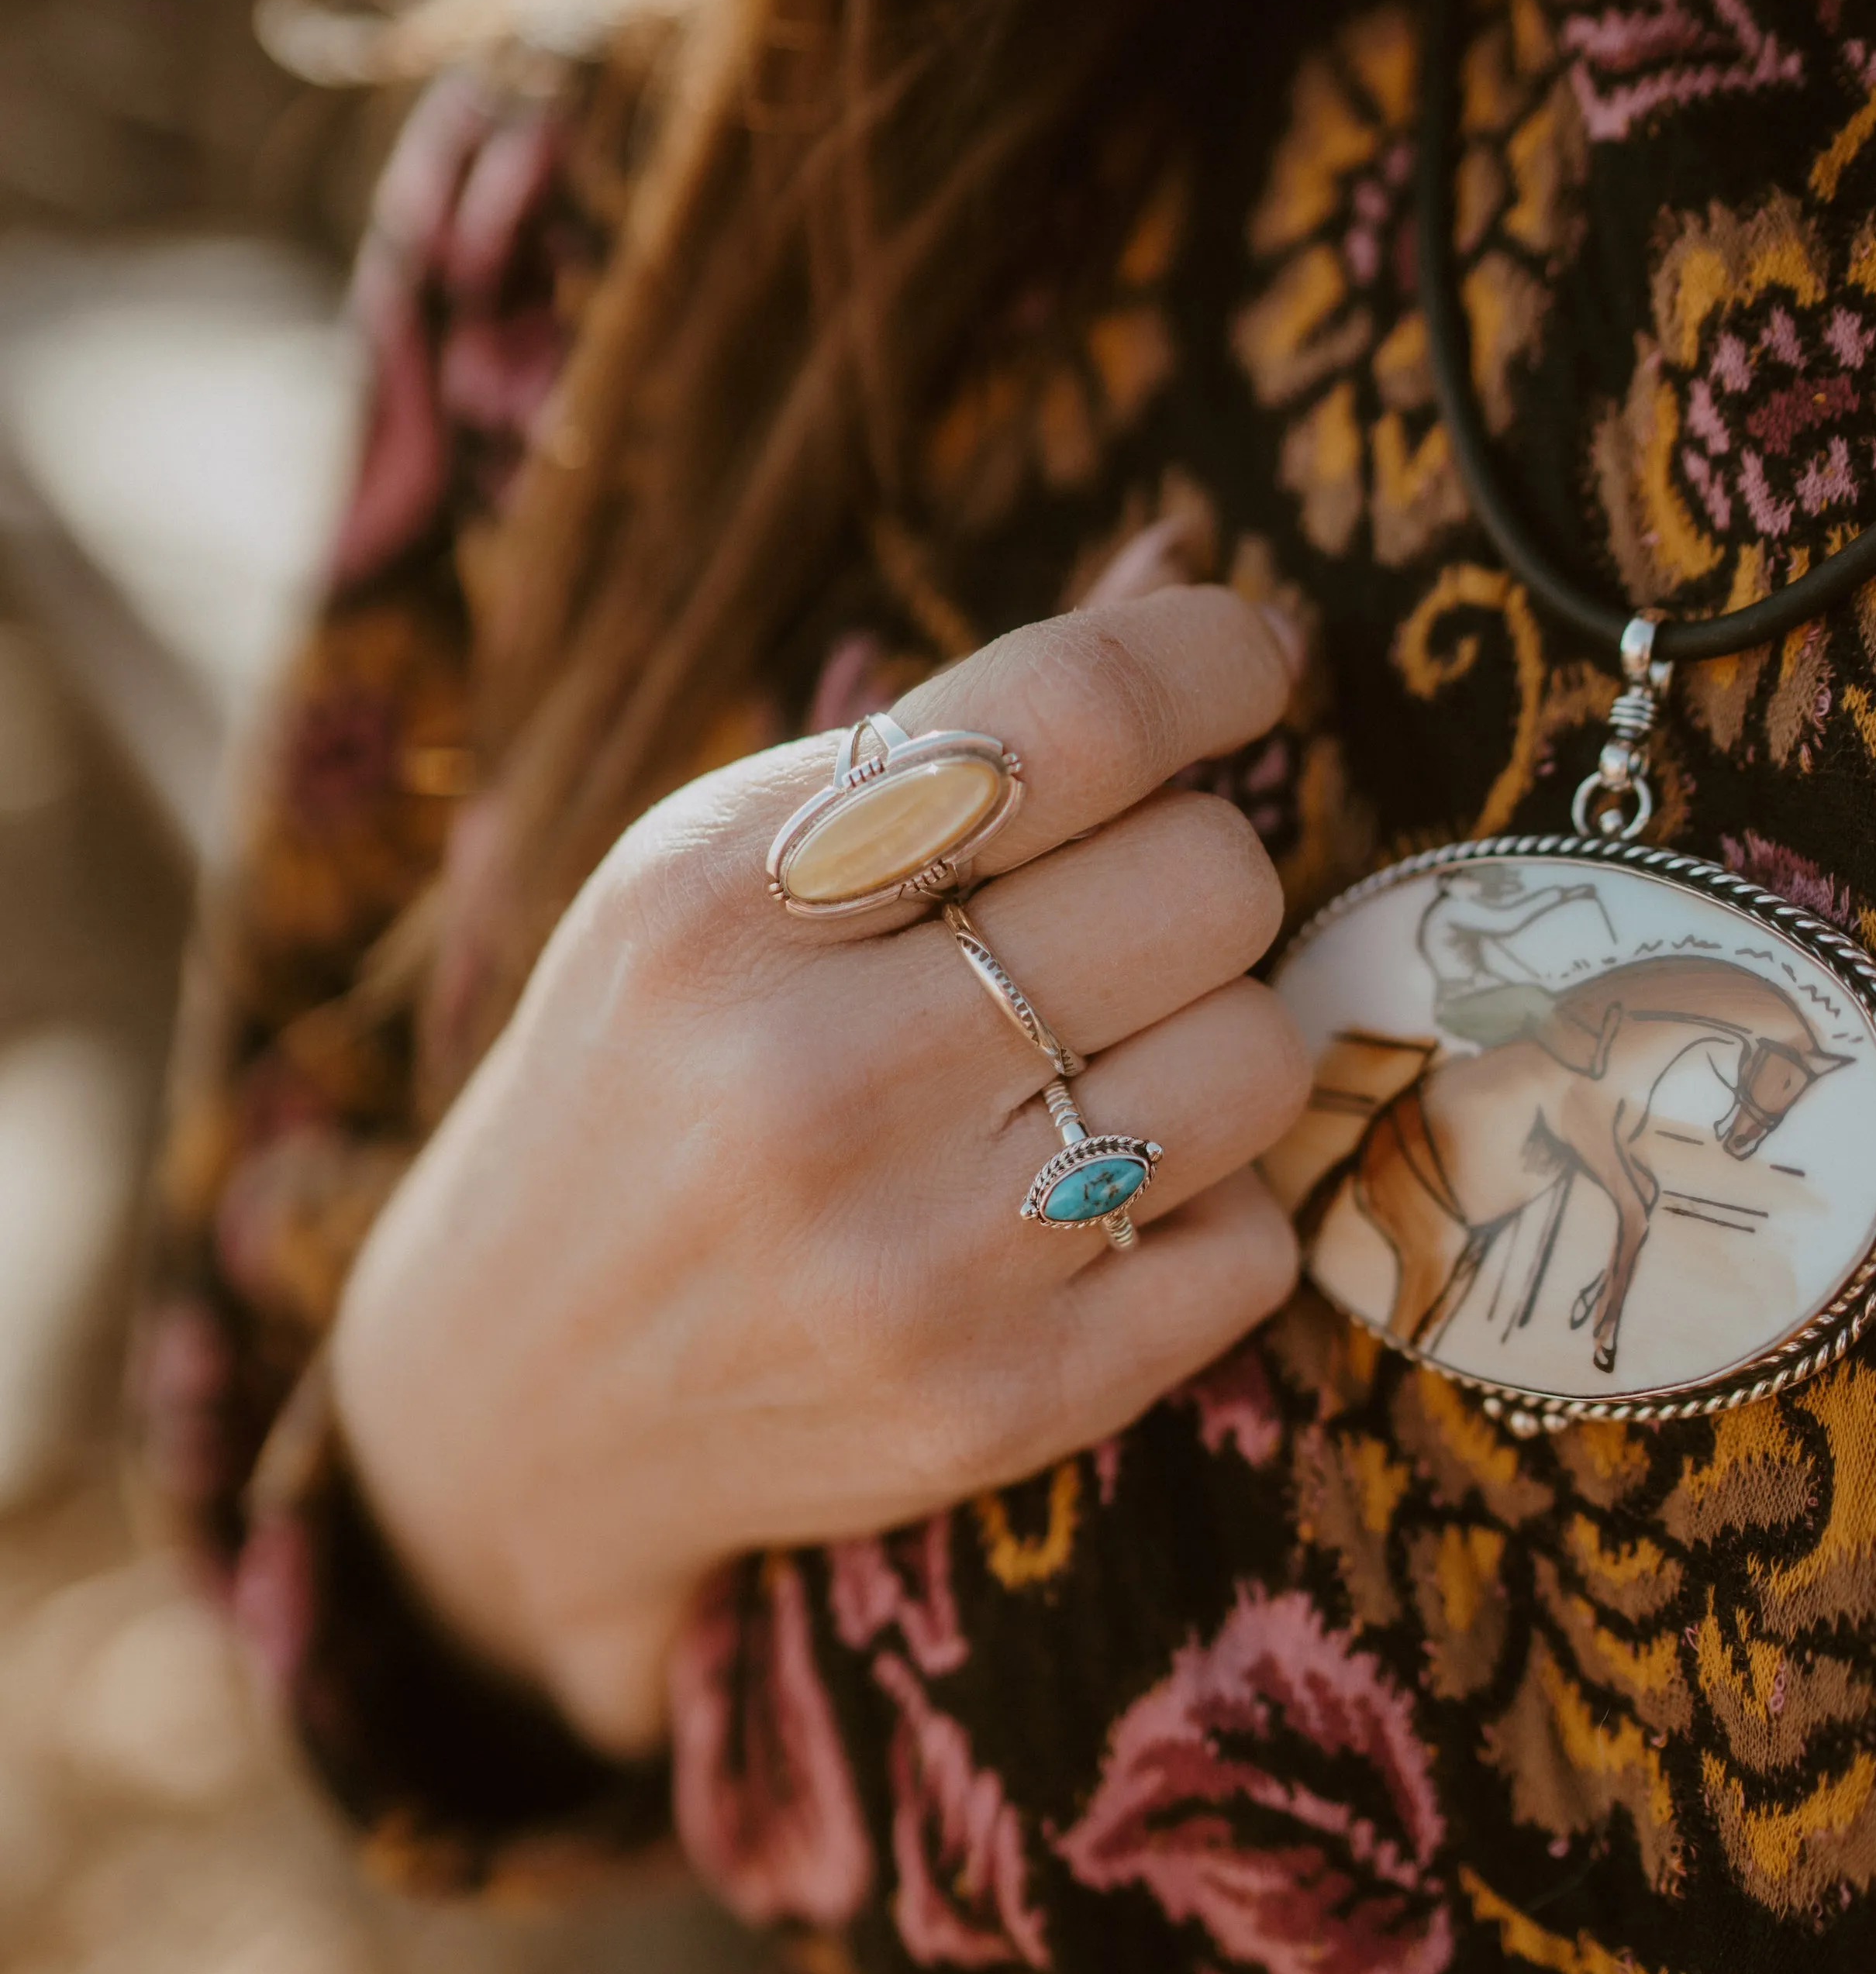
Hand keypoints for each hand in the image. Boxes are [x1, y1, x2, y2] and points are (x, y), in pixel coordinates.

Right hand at [332, 587, 1307, 1753]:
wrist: (515, 1394)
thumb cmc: (644, 1083)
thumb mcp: (712, 874)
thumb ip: (944, 735)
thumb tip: (1188, 568)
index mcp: (720, 903)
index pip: (1066, 719)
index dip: (1208, 660)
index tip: (1246, 662)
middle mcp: (810, 1082)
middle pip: (1209, 882)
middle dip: (1198, 871)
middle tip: (1117, 916)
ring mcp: (911, 1264)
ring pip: (1260, 1059)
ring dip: (1211, 1040)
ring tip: (1091, 1066)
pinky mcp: (999, 1405)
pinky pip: (1255, 1242)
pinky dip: (1201, 1208)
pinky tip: (1079, 1207)